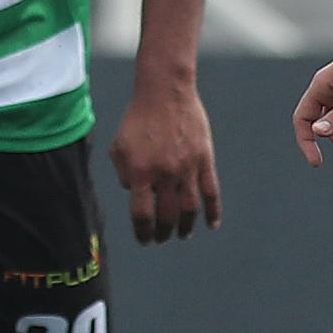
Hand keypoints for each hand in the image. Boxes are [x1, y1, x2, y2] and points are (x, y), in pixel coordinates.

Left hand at [110, 71, 221, 242]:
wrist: (164, 92)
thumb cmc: (137, 118)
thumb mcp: (118, 147)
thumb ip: (122, 173)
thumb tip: (132, 193)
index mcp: (139, 172)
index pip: (142, 214)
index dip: (143, 232)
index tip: (144, 240)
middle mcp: (164, 173)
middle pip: (166, 216)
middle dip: (163, 232)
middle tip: (162, 238)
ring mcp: (187, 167)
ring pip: (189, 209)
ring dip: (186, 226)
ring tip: (183, 234)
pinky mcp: (204, 159)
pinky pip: (211, 192)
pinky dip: (213, 212)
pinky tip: (212, 225)